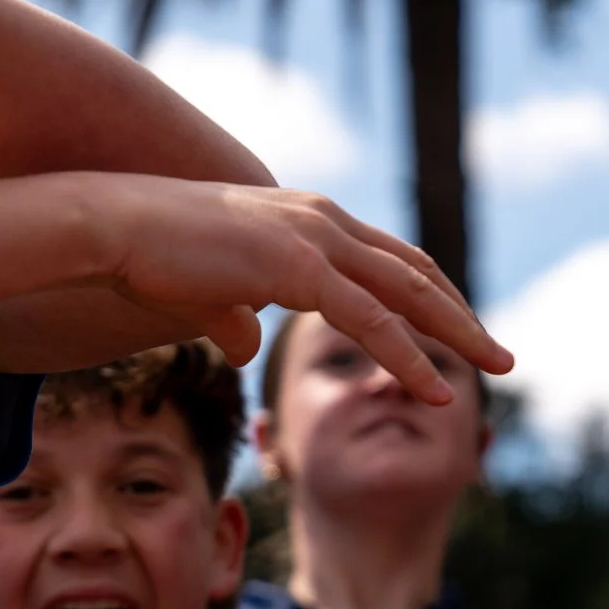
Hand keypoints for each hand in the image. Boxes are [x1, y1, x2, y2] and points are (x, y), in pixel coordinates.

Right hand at [84, 175, 508, 401]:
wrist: (108, 226)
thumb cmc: (142, 254)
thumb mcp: (202, 290)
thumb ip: (233, 317)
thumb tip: (248, 348)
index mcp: (303, 217)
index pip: (385, 256)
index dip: (425, 293)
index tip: (455, 327)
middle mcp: (320, 220)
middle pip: (413, 270)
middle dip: (461, 313)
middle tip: (500, 352)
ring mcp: (313, 239)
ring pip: (407, 293)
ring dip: (458, 334)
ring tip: (497, 368)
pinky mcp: (297, 268)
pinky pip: (371, 322)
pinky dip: (409, 358)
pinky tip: (434, 391)